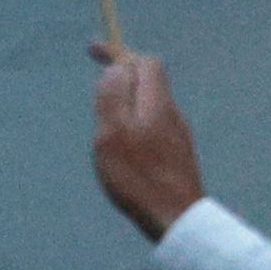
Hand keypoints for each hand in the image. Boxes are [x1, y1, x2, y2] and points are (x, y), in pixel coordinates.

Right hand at [90, 43, 203, 242]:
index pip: (145, 63)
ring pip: (149, 105)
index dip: (120, 52)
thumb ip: (112, 96)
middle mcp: (172, 115)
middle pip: (150, 82)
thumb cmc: (138, 176)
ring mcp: (178, 136)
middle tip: (96, 93)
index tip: (92, 51)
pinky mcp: (177, 155)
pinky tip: (123, 149)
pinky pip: (152, 126)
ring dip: (126, 104)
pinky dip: (134, 123)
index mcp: (157, 104)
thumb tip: (117, 69)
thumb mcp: (113, 132)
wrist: (176, 218)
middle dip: (121, 78)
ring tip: (104, 126)